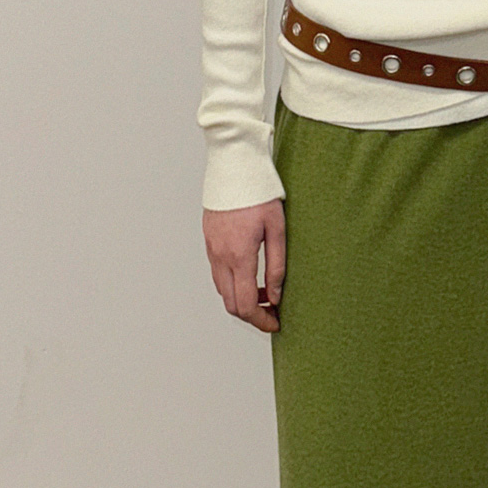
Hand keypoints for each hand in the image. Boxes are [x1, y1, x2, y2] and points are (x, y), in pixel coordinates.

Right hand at [203, 199, 284, 333]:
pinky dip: (233, 285)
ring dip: (242, 300)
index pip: (246, 305)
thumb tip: (276, 297)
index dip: (261, 321)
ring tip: (266, 293)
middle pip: (231, 305)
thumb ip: (277, 267)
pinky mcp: (209, 242)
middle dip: (253, 315)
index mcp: (239, 256)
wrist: (233, 164)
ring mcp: (212, 250)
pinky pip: (218, 275)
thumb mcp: (278, 230)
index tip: (276, 324)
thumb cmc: (259, 192)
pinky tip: (251, 276)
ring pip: (223, 292)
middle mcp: (220, 256)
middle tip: (273, 313)